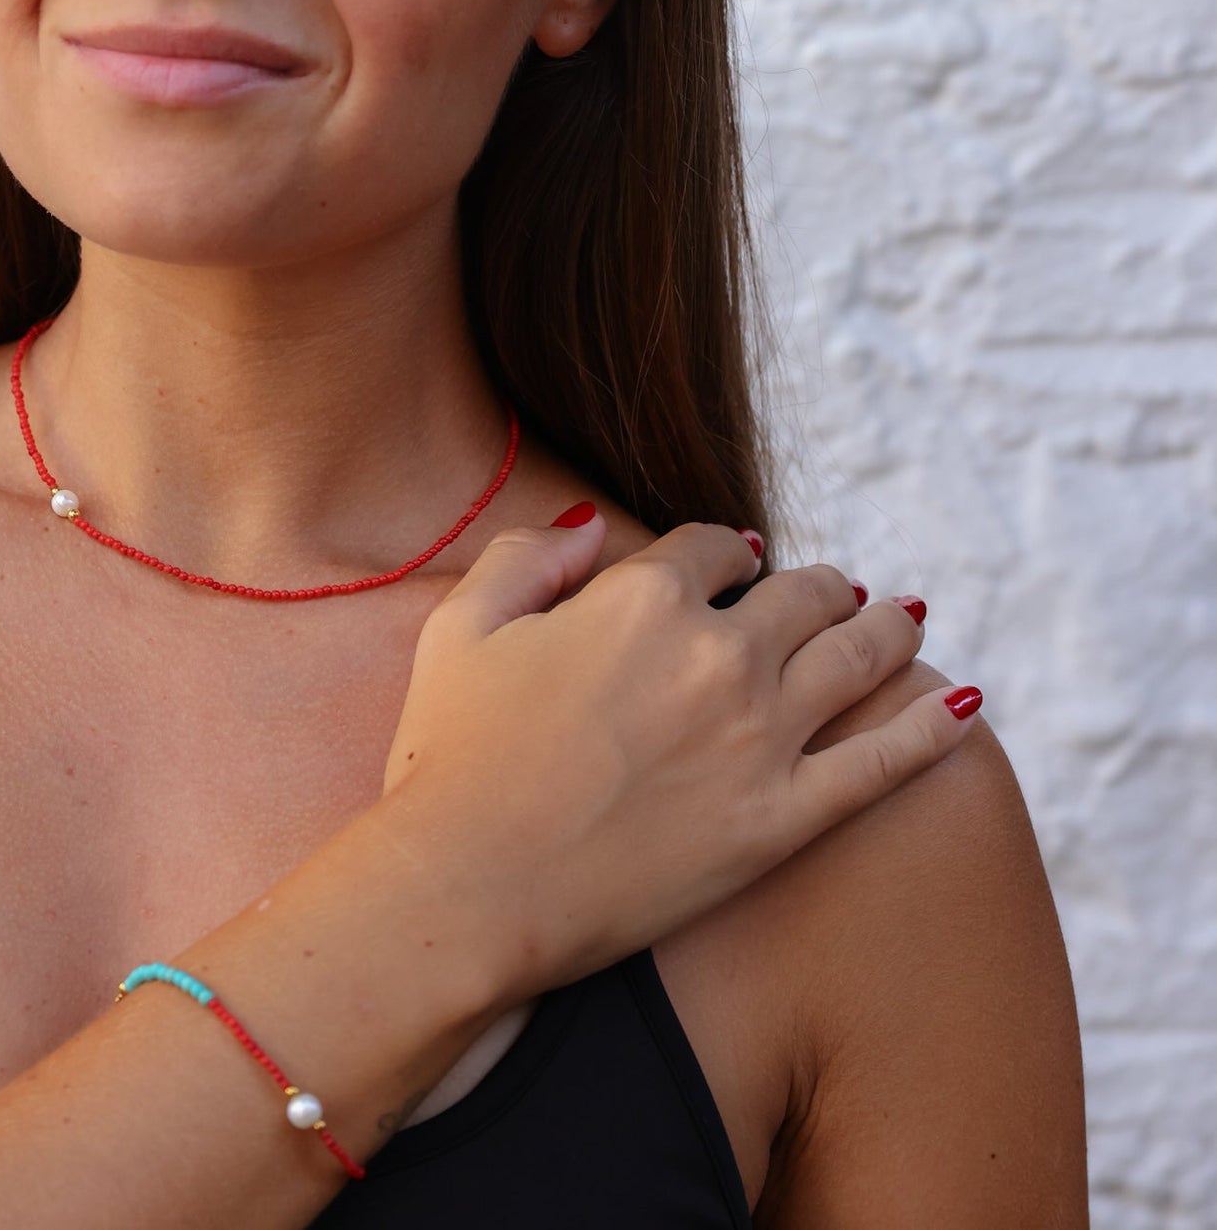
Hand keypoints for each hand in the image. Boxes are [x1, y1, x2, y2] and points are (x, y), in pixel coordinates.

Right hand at [376, 511, 978, 1007]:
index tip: (730, 565)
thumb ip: (530, 556)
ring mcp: (762, 736)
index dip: (724, 552)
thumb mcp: (462, 625)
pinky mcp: (785, 820)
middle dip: (815, 585)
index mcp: (643, 596)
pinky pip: (885, 762)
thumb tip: (594, 526)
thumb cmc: (450, 756)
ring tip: (899, 621)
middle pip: (801, 593)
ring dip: (884, 629)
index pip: (712, 546)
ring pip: (857, 656)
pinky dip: (931, 727)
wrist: (469, 887)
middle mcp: (719, 652)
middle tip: (827, 593)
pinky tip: (963, 703)